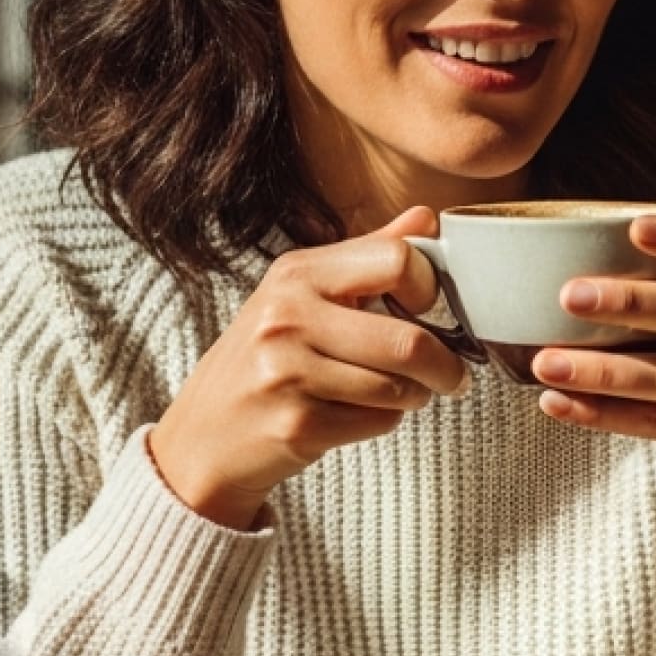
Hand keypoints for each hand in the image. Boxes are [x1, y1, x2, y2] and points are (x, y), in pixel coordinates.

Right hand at [150, 208, 468, 529]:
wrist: (204, 437)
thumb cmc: (264, 361)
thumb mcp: (303, 295)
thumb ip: (369, 255)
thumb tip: (427, 218)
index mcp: (296, 274)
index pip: (397, 260)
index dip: (430, 288)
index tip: (431, 309)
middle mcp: (287, 317)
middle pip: (408, 340)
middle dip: (444, 365)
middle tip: (451, 375)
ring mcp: (289, 373)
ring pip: (399, 388)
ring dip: (414, 396)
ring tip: (398, 393)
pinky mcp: (297, 425)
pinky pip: (379, 422)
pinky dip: (384, 422)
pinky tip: (358, 415)